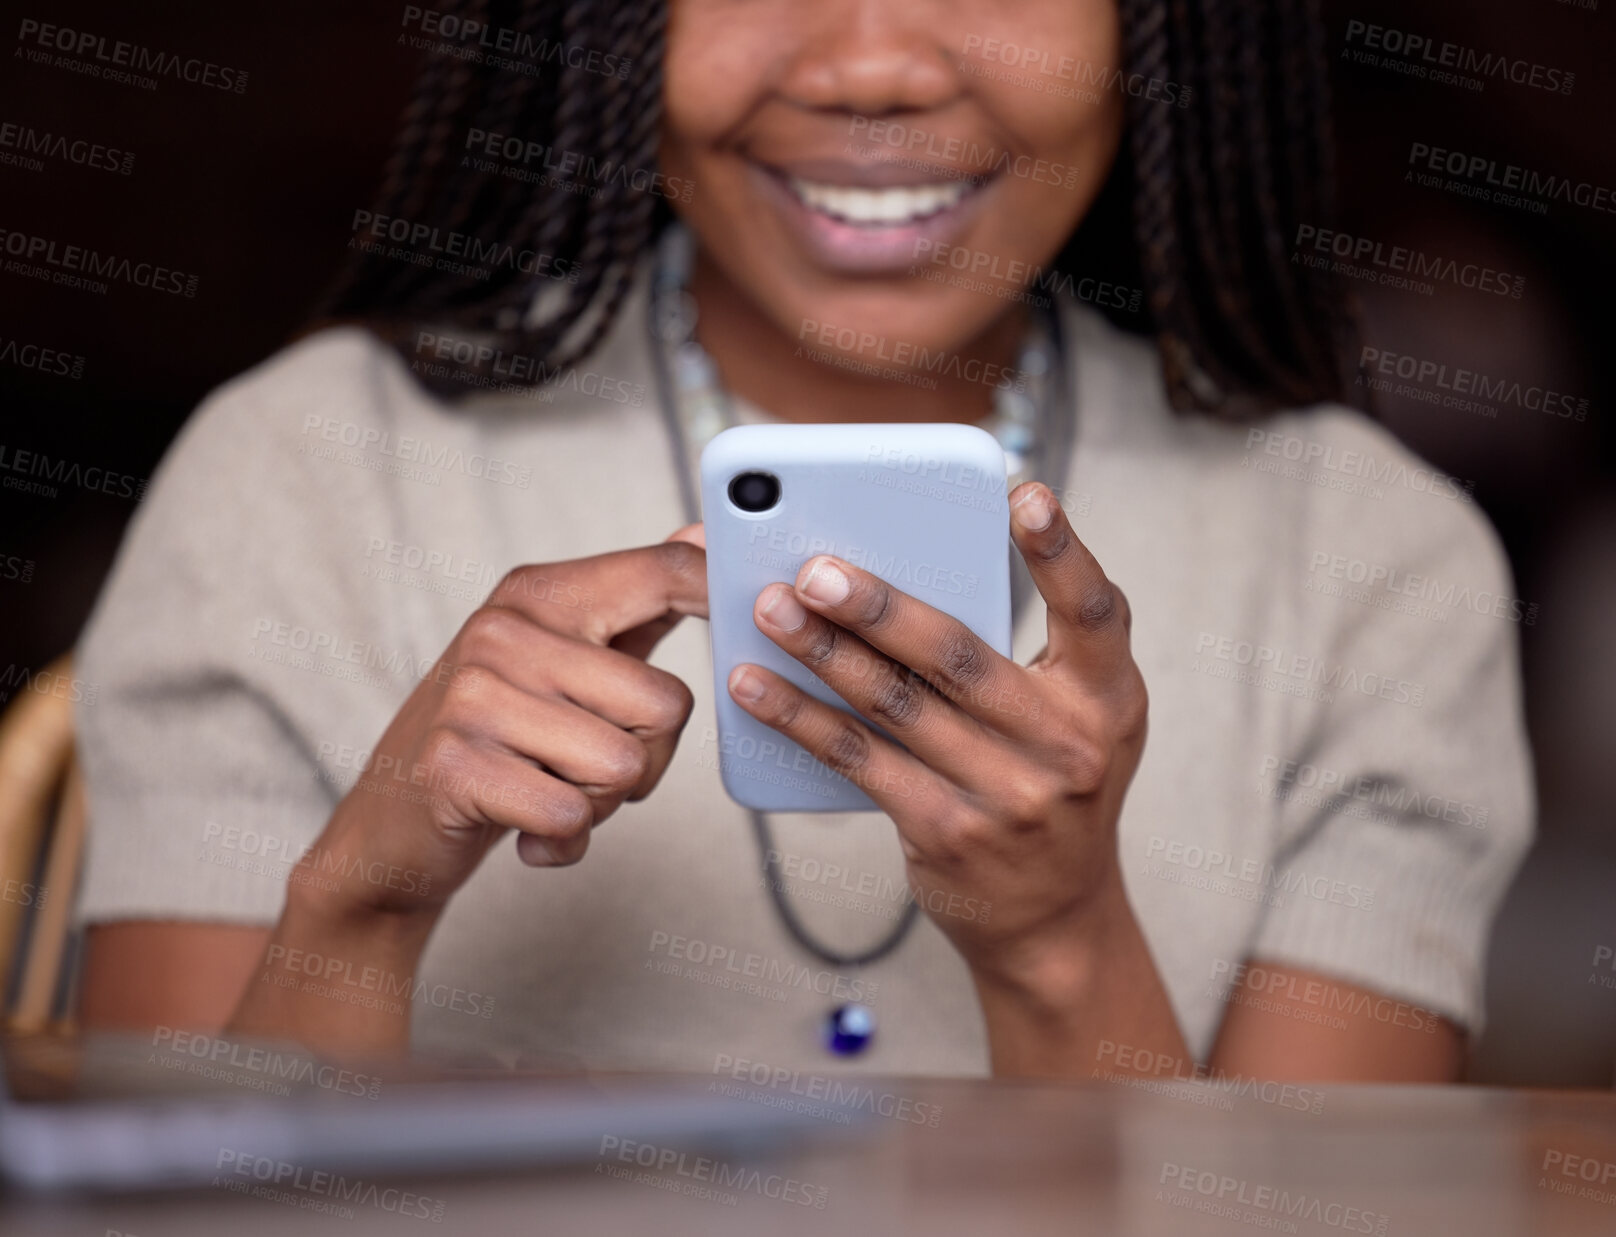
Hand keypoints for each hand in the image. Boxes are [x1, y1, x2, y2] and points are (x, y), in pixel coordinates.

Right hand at [305, 533, 707, 921]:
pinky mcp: (455, 764)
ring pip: (626, 766)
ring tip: (550, 789)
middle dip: (648, 760)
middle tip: (586, 766)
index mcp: (540, 592)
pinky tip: (527, 828)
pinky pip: (571, 814)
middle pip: (667, 705)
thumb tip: (701, 534)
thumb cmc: (499, 737)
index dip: (722, 594)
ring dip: (602, 805)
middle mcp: (506, 629)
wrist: (392, 823)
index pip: (665, 572)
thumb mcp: (565, 657)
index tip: (749, 617)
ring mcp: (475, 694)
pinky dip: (564, 840)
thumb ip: (637, 604)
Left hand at [726, 482, 1147, 994]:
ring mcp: (1008, 795)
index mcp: (1107, 696)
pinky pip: (860, 761)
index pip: (1094, 611)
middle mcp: (1067, 744)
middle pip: (959, 656)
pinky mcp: (947, 833)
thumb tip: (900, 573)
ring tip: (768, 608)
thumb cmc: (1049, 783)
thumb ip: (1021, 652)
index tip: (1023, 493)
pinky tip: (756, 687)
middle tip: (814, 566)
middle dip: (879, 606)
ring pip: (897, 706)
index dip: (1062, 551)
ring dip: (824, 653)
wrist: (1054, 919)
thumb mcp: (1074, 717)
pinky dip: (801, 719)